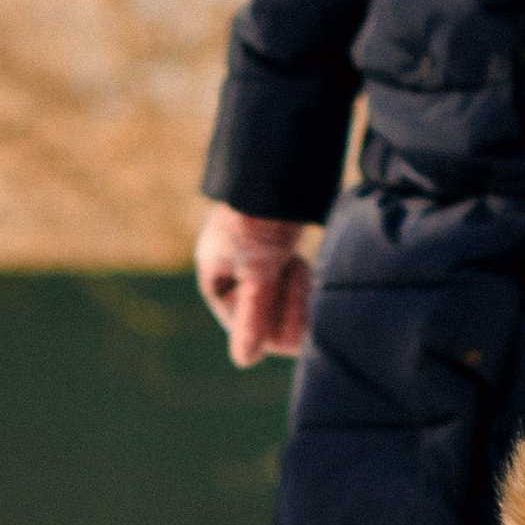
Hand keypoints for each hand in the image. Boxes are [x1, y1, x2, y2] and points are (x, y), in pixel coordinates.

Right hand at [193, 207, 313, 367]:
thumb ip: (253, 314)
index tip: (285, 274)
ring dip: (299, 291)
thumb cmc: (259, 213)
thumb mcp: (257, 265)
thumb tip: (244, 361)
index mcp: (215, 280)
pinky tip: (308, 265)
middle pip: (269, 324)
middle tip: (293, 265)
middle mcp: (233, 279)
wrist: (281, 162)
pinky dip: (307, 285)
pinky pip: (296, 294)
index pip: (249, 329)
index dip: (275, 315)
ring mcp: (257, 270)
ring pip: (287, 311)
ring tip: (297, 259)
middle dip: (288, 301)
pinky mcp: (279, 259)